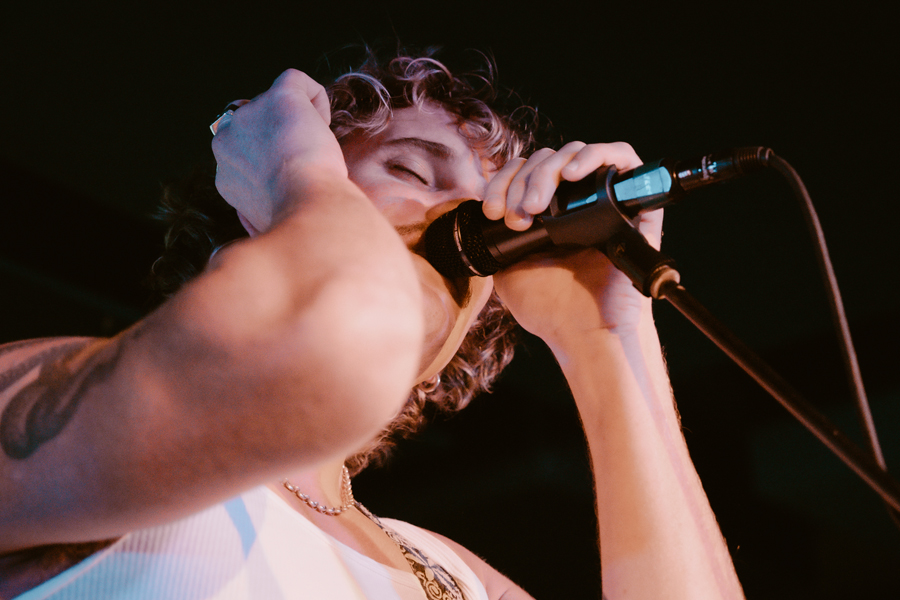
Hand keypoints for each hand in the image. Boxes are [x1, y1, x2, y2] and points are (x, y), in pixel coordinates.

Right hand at [211, 69, 346, 233]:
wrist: (310, 212)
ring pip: (277, 105)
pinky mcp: (277, 96)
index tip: (291, 181)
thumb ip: (256, 207)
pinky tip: (322, 128)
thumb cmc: (299, 223)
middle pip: (258, 123)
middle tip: (302, 166)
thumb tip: (253, 221)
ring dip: (301, 124)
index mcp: (224, 174)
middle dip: (282, 137)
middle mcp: (226, 141)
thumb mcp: (267, 221)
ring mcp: (248, 115)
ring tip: (312, 153)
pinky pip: (297, 81)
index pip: (247, 149)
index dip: (275, 159)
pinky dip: (316, 100)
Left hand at [486, 142, 662, 347]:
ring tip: (535, 205)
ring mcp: (602, 199)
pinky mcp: (633, 201)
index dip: (502, 182)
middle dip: (522, 182)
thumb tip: (483, 207)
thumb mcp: (507, 268)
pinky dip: (594, 155)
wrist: (584, 332)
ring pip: (575, 153)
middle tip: (517, 216)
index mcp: (545, 212)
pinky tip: (571, 175)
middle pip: (545, 159)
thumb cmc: (550, 308)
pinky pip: (621, 156)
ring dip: (548, 171)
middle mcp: (574, 201)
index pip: (522, 172)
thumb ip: (497, 236)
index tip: (492, 210)